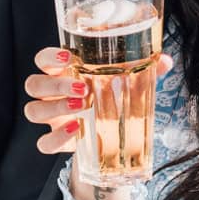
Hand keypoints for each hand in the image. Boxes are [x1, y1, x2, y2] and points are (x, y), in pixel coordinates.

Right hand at [23, 46, 171, 156]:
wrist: (109, 136)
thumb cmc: (112, 99)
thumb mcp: (126, 84)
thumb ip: (141, 71)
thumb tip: (165, 60)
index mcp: (63, 73)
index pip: (42, 60)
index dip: (48, 57)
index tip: (67, 56)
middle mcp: (51, 94)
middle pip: (33, 85)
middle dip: (54, 85)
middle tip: (82, 87)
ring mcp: (50, 118)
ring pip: (33, 110)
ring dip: (55, 108)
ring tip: (81, 107)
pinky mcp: (55, 140)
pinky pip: (43, 142)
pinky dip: (56, 137)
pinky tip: (76, 130)